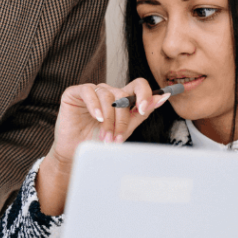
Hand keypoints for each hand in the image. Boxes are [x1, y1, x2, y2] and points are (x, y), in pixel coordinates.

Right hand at [36, 79, 169, 214]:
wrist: (76, 151)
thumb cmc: (98, 140)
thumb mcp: (124, 129)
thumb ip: (141, 114)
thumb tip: (161, 98)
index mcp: (121, 98)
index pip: (138, 85)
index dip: (144, 93)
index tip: (143, 110)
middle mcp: (108, 92)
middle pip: (123, 95)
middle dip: (122, 119)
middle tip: (117, 138)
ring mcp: (92, 91)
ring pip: (107, 96)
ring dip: (108, 120)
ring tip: (105, 137)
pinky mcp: (75, 92)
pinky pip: (89, 91)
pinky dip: (95, 106)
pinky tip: (97, 118)